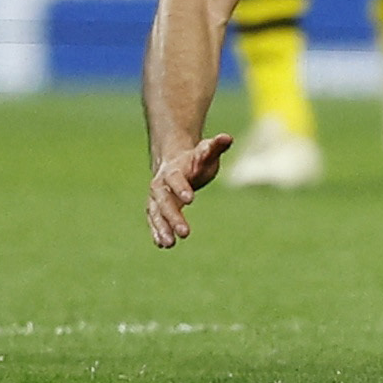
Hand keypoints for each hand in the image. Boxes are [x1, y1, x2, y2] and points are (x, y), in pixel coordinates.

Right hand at [146, 133, 233, 247]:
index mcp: (173, 170)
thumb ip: (216, 146)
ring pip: (156, 214)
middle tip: (185, 233)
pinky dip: (157, 232)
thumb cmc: (197, 159)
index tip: (191, 200)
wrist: (176, 162)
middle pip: (164, 201)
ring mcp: (156, 198)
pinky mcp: (156, 209)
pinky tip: (162, 245)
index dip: (181, 188)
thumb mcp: (207, 151)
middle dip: (172, 217)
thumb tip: (227, 137)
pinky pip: (154, 221)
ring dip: (161, 229)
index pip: (175, 179)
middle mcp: (160, 185)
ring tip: (169, 244)